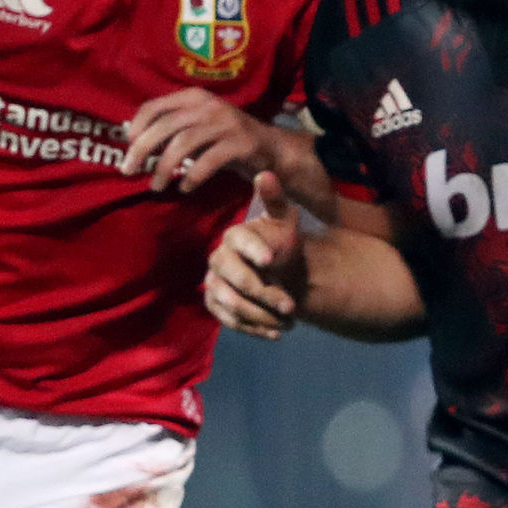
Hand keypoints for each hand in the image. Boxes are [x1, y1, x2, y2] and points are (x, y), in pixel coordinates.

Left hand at [122, 89, 300, 192]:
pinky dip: (192, 176)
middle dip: (142, 149)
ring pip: (183, 143)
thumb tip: (134, 140)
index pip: (155, 106)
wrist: (271, 150)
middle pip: (165, 125)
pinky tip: (185, 188)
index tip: (128, 146)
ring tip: (156, 186)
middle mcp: (209, 105)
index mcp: (194, 97)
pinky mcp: (240, 144)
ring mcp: (226, 123)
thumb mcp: (197, 127)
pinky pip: (208, 161)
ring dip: (165, 167)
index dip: (137, 126)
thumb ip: (171, 129)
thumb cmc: (225, 140)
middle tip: (129, 171)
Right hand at [205, 173, 307, 338]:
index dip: (254, 250)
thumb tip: (266, 174)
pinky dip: (254, 329)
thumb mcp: (285, 221)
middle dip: (263, 292)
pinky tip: (277, 333)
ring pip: (230, 303)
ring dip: (260, 316)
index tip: (272, 260)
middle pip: (233, 279)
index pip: (239, 243)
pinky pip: (230, 321)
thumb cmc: (281, 242)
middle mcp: (219, 260)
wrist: (280, 270)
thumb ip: (276, 201)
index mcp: (235, 236)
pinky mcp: (217, 306)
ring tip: (290, 321)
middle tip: (291, 305)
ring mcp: (215, 284)